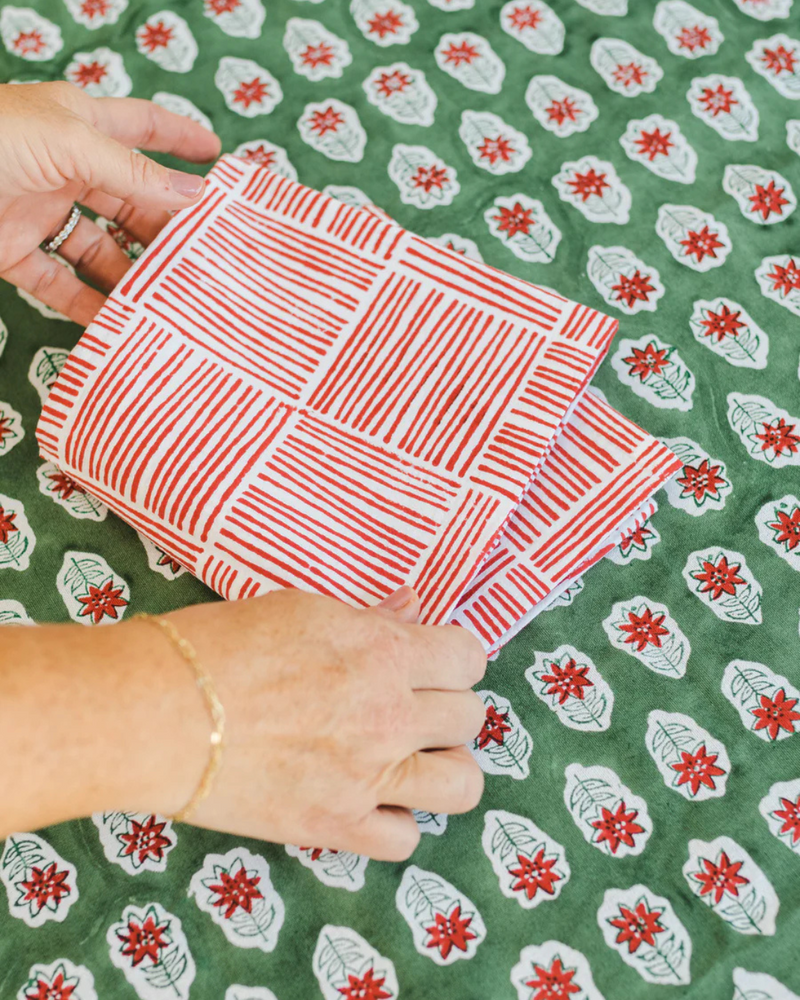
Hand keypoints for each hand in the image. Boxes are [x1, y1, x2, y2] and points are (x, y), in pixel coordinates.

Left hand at [0, 82, 219, 324]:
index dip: (182, 138)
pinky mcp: (16, 250)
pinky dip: (87, 304)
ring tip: (169, 300)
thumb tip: (194, 194)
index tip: (222, 161)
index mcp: (80, 125)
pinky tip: (116, 321)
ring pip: (101, 248)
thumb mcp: (69, 144)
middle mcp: (66, 168)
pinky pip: (60, 282)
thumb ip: (132, 172)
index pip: (144, 127)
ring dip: (132, 274)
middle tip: (206, 258)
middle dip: (166, 228)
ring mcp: (42, 211)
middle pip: (131, 201)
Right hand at [163, 588, 486, 860]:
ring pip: (463, 784)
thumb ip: (369, 618)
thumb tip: (411, 606)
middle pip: (471, 717)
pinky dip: (395, 820)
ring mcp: (367, 776)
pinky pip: (406, 839)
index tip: (436, 663)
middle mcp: (389, 714)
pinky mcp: (335, 825)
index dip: (456, 658)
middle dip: (448, 708)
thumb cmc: (218, 646)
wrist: (154, 712)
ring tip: (410, 759)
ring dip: (444, 768)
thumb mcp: (300, 610)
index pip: (469, 657)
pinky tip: (370, 799)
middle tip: (413, 706)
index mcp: (383, 652)